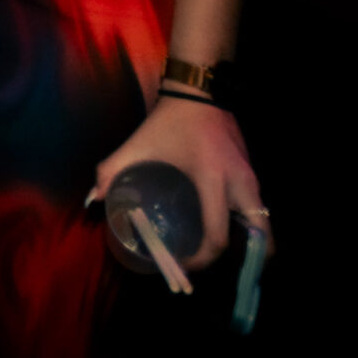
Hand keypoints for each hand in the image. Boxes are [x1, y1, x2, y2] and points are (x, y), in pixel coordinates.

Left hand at [92, 96, 268, 268]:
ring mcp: (252, 179)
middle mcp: (241, 184)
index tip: (182, 263)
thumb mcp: (138, 144)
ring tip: (219, 253)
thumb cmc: (170, 121)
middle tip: (215, 265)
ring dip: (250, 245)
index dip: (201, 259)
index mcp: (214, 181)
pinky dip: (249, 226)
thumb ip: (111, 170)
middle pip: (262, 237)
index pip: (218, 236)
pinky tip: (223, 229)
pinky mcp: (252, 174)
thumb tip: (93, 198)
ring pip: (264, 224)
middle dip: (247, 262)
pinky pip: (258, 210)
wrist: (199, 92)